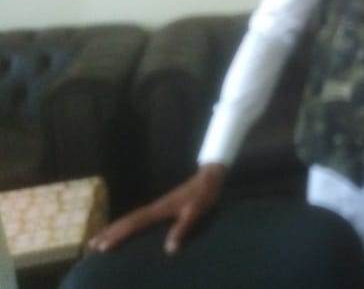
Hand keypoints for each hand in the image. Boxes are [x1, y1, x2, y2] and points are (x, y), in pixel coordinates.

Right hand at [88, 164, 226, 254]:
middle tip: (89, 246)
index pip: (134, 223)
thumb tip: (168, 249)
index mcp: (159, 210)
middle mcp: (154, 207)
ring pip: (130, 218)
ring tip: (97, 239)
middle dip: (109, 232)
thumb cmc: (204, 195)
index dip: (118, 234)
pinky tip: (123, 230)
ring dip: (114, 228)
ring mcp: (156, 206)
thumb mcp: (196, 212)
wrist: (209, 177)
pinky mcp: (160, 207)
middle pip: (127, 220)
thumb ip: (183, 229)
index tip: (102, 246)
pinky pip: (137, 218)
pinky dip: (126, 224)